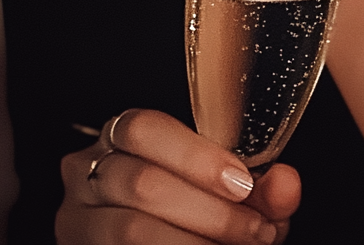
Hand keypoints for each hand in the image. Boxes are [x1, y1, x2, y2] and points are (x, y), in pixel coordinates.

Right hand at [57, 109, 300, 243]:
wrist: (156, 238)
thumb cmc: (194, 210)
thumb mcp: (231, 194)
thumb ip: (262, 188)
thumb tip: (286, 184)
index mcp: (120, 136)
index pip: (144, 129)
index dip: (196, 157)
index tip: (243, 184)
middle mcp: (87, 172)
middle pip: (142, 183)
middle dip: (211, 212)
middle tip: (256, 231)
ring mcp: (76, 220)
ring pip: (130, 228)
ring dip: (194, 243)